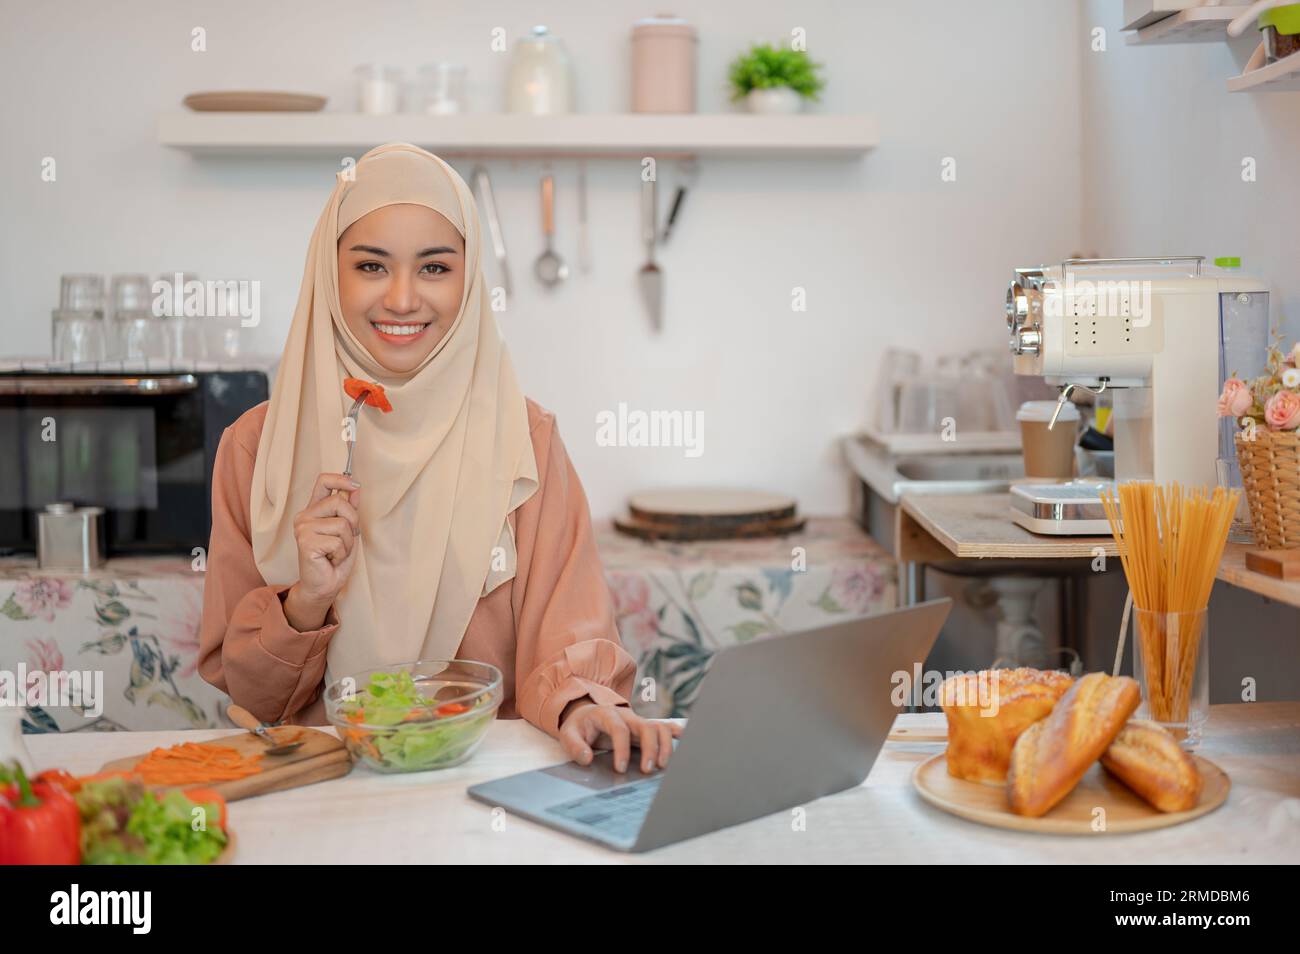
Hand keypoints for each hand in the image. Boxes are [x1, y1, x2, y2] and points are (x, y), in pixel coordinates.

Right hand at [285, 473, 360, 629]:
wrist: (324, 585)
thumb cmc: (334, 558)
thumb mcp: (347, 530)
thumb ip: (349, 509)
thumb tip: (355, 489)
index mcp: (314, 510)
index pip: (323, 481)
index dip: (341, 479)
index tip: (355, 485)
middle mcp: (305, 516)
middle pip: (339, 502)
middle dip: (353, 522)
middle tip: (346, 539)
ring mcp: (303, 528)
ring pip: (342, 524)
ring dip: (347, 543)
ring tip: (336, 552)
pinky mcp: (305, 542)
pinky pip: (337, 542)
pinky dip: (341, 553)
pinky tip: (330, 559)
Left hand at [558, 703, 683, 773]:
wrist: (586, 714)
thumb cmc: (579, 726)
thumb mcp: (568, 733)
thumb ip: (574, 746)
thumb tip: (586, 759)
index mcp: (606, 715)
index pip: (619, 729)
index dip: (621, 749)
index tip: (621, 768)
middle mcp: (626, 716)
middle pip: (645, 726)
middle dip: (650, 748)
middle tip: (648, 769)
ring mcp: (638, 721)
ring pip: (658, 727)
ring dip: (665, 745)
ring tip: (663, 766)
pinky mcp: (644, 728)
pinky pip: (664, 726)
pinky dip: (675, 732)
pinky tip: (685, 739)